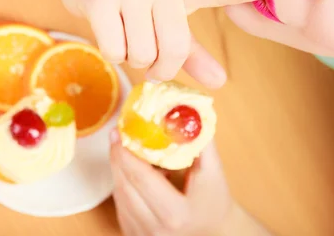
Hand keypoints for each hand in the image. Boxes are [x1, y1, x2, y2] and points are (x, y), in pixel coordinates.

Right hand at [60, 0, 269, 87]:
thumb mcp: (168, 17)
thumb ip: (192, 52)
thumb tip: (220, 83)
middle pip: (172, 49)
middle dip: (161, 66)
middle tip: (151, 61)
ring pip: (141, 54)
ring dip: (134, 59)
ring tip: (127, 36)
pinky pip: (114, 51)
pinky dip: (113, 53)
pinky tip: (109, 31)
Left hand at [109, 130, 231, 235]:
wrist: (216, 232)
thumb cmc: (215, 202)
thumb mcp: (214, 171)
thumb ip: (201, 140)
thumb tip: (190, 109)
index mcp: (175, 214)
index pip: (140, 179)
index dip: (126, 153)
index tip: (120, 132)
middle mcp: (155, 230)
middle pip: (124, 187)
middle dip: (117, 157)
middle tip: (117, 134)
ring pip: (119, 197)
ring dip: (119, 170)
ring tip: (124, 149)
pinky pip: (121, 207)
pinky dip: (123, 185)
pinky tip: (132, 172)